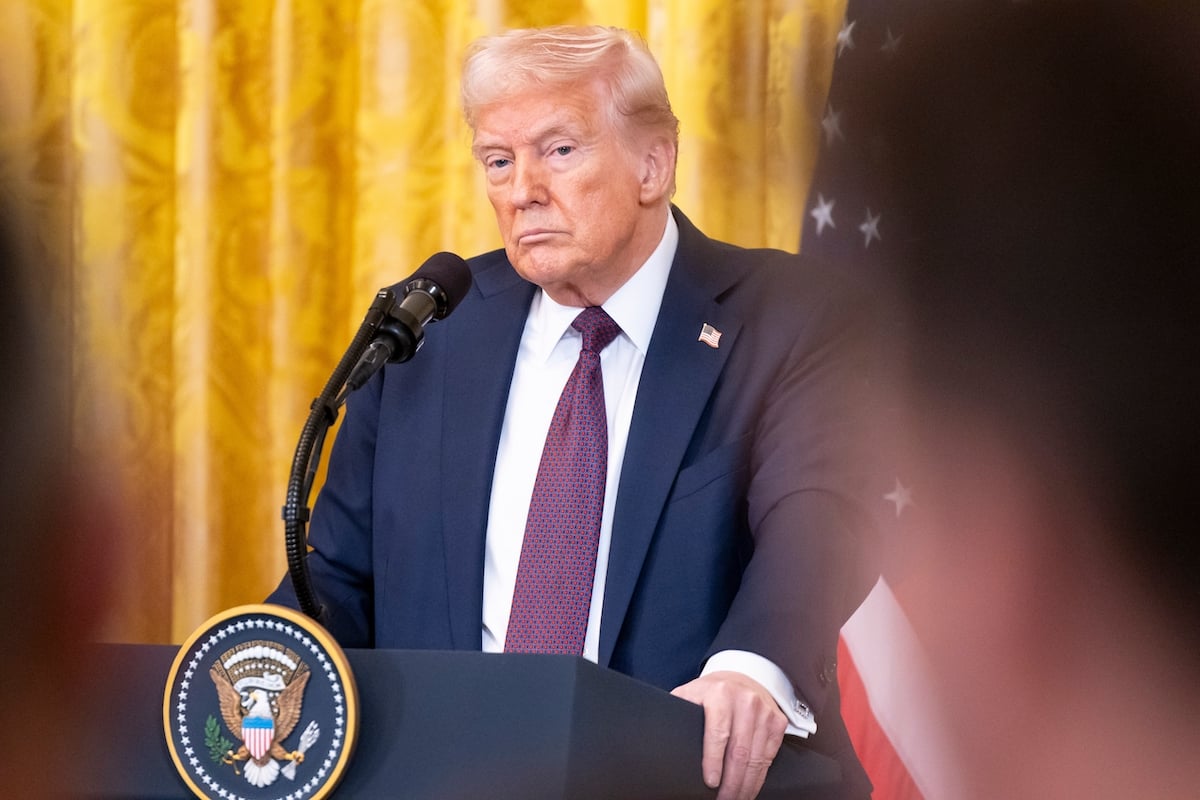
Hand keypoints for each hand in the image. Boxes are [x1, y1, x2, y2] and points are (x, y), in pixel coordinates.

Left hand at [671, 670, 788, 799]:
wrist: (742, 678)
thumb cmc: (711, 692)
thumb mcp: (690, 693)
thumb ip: (678, 710)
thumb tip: (658, 734)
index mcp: (719, 694)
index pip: (718, 733)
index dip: (713, 761)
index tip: (710, 782)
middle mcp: (745, 701)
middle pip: (739, 752)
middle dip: (730, 783)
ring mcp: (764, 712)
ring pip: (756, 759)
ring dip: (745, 785)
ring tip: (735, 799)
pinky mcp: (777, 722)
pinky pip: (768, 757)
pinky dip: (758, 777)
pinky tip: (749, 787)